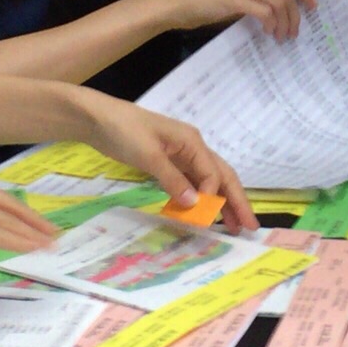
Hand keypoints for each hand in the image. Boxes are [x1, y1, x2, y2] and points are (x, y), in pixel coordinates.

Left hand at [78, 94, 256, 232]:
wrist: (98, 119)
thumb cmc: (124, 132)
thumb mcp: (148, 155)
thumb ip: (173, 180)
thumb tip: (196, 204)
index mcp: (192, 142)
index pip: (212, 174)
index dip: (213, 198)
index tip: (205, 219)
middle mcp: (193, 148)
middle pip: (222, 176)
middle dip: (237, 200)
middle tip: (249, 227)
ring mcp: (181, 155)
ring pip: (209, 181)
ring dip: (221, 202)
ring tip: (232, 226)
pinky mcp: (168, 162)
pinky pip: (191, 182)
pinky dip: (199, 198)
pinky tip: (200, 214)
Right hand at [166, 0, 314, 39]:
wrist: (176, 1)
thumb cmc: (202, 1)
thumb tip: (275, 13)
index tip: (312, 6)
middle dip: (296, 13)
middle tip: (295, 31)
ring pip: (280, 1)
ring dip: (286, 22)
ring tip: (282, 37)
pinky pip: (265, 11)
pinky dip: (271, 24)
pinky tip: (267, 33)